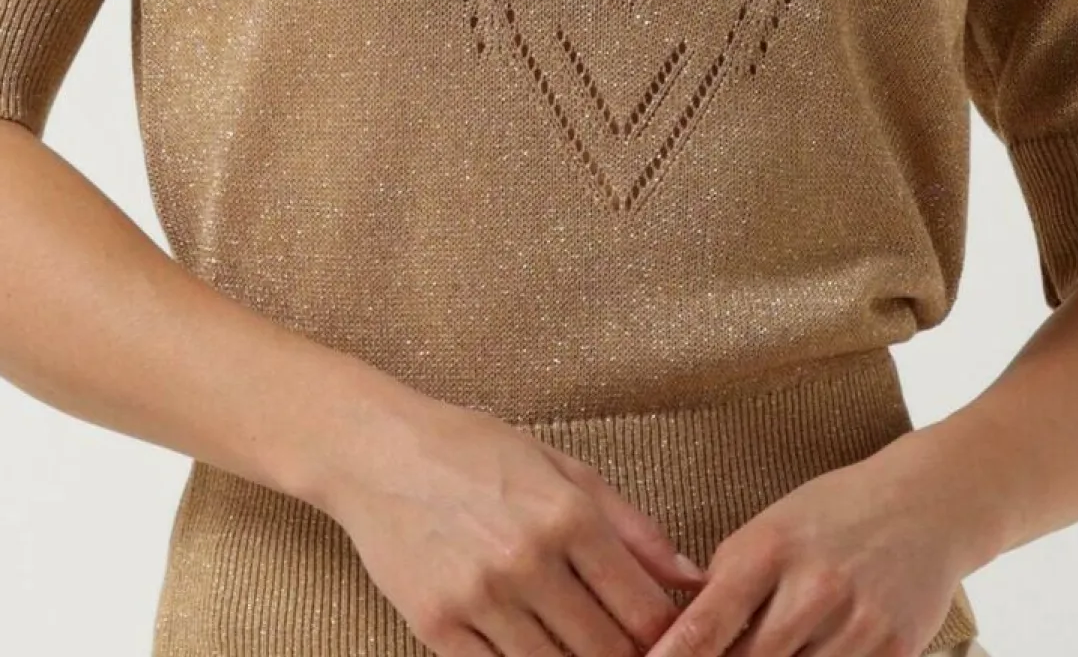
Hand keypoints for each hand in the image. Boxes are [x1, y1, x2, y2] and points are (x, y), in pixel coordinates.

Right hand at [318, 375, 709, 656]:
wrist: (378, 453)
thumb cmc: (474, 449)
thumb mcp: (561, 466)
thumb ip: (633, 525)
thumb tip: (691, 577)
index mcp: (566, 514)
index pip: (642, 610)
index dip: (667, 636)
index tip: (671, 640)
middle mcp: (527, 561)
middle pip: (606, 651)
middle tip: (628, 647)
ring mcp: (480, 600)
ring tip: (578, 639)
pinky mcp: (438, 628)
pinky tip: (530, 640)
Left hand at [642, 432, 981, 656]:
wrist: (926, 503)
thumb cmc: (834, 513)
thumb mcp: (769, 527)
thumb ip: (728, 582)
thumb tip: (679, 638)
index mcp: (768, 549)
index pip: (704, 625)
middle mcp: (811, 589)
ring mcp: (856, 626)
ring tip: (774, 648)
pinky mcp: (895, 652)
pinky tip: (811, 655)